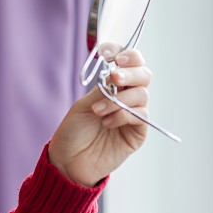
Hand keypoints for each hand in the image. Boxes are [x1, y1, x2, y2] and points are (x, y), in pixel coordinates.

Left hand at [47, 44, 149, 186]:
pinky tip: (107, 123)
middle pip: (144, 74)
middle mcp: (127, 97)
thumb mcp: (84, 104)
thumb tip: (115, 72)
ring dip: (119, 99)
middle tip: (114, 76)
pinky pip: (140, 116)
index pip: (129, 62)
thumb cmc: (73, 131)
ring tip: (98, 111)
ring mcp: (134, 114)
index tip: (108, 52)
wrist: (69, 160)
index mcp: (113, 86)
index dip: (123, 53)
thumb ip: (103, 88)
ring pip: (142, 94)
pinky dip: (122, 115)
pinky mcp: (137, 133)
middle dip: (130, 71)